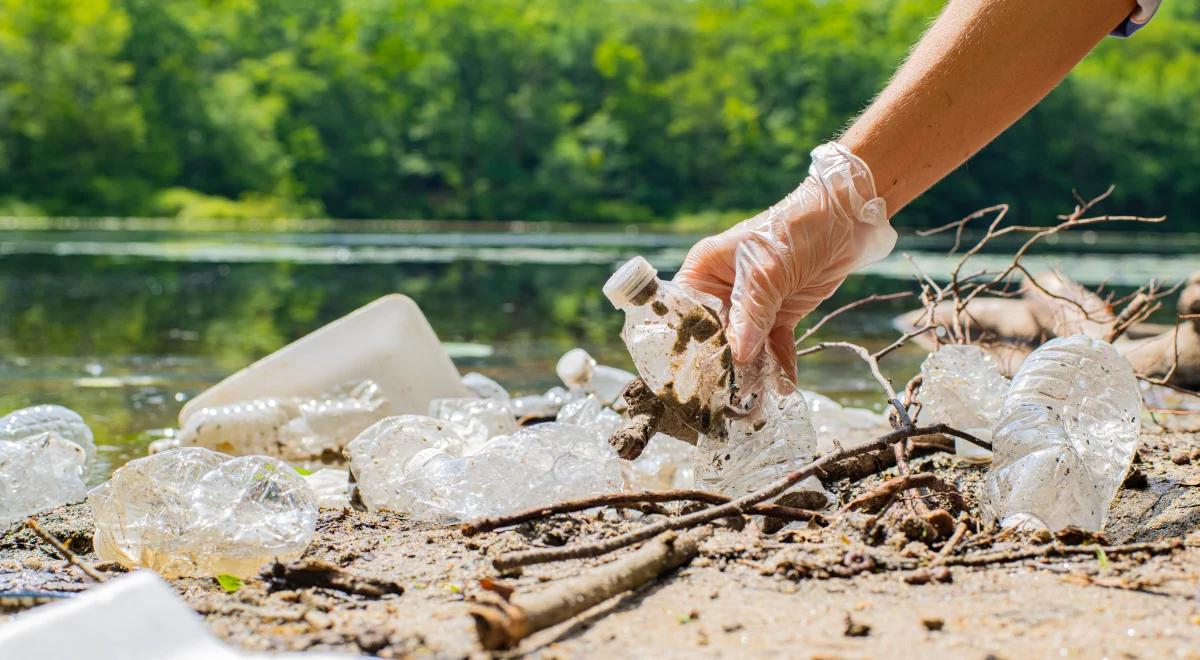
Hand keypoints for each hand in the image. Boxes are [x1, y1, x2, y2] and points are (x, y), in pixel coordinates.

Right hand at [674, 143, 896, 379]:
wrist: (848, 218)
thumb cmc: (796, 229)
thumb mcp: (768, 270)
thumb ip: (751, 314)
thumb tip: (739, 356)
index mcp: (704, 271)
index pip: (685, 314)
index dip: (686, 346)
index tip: (692, 378)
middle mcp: (722, 290)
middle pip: (714, 337)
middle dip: (723, 366)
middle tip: (727, 399)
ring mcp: (752, 304)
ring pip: (746, 346)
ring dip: (753, 372)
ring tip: (757, 401)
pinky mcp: (780, 312)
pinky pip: (774, 345)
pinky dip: (779, 365)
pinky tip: (784, 386)